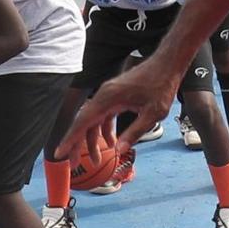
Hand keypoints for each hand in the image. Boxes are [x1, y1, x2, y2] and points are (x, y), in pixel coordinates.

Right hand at [61, 56, 179, 166]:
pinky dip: (104, 129)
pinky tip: (111, 142)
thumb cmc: (161, 85)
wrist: (167, 64)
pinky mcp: (115, 95)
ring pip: (93, 120)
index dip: (70, 139)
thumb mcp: (152, 114)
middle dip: (77, 143)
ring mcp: (109, 94)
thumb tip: (118, 150)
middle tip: (74, 163)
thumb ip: (134, 132)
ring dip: (93, 139)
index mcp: (108, 98)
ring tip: (96, 159)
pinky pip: (103, 115)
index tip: (60, 153)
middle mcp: (104, 95)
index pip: (83, 121)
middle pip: (84, 122)